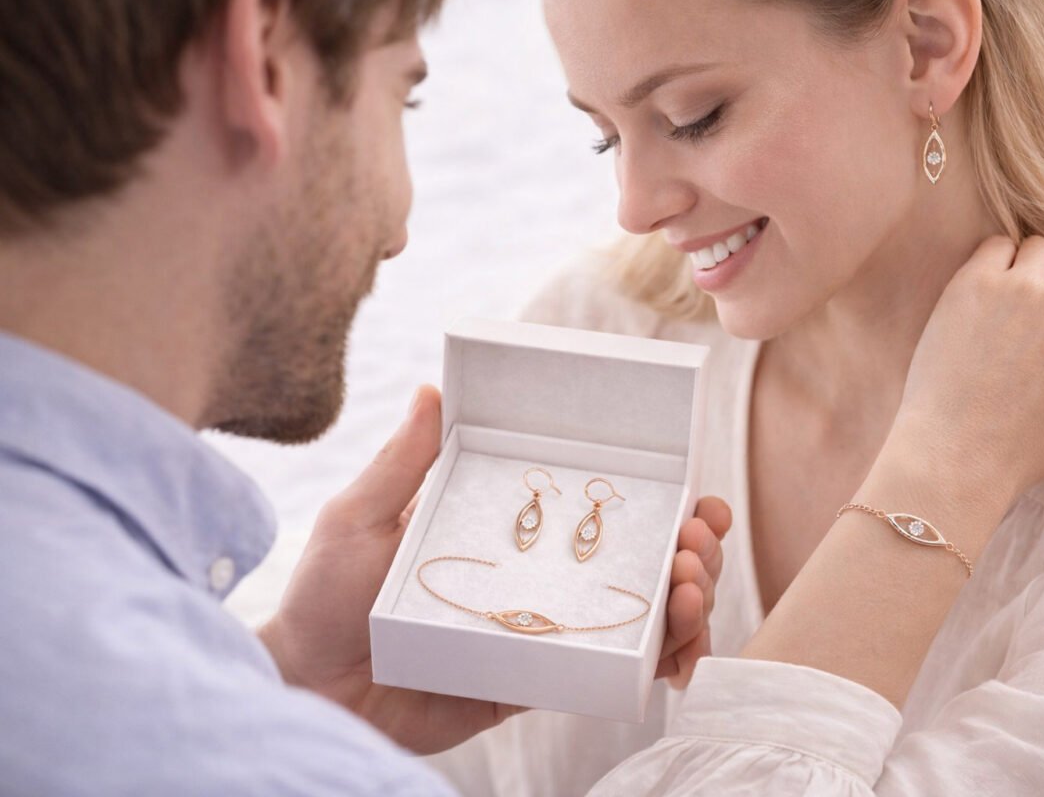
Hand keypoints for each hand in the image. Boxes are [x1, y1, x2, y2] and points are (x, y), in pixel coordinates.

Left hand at [259, 386, 731, 753]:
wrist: (310, 690)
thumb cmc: (326, 598)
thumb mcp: (360, 517)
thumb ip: (402, 463)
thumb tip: (431, 389)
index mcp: (514, 533)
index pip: (603, 510)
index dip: (665, 501)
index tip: (696, 493)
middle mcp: (541, 579)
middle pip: (641, 562)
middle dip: (692, 550)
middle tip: (694, 542)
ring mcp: (547, 633)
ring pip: (643, 619)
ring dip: (690, 606)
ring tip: (689, 592)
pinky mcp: (538, 683)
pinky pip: (613, 677)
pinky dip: (661, 669)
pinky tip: (679, 661)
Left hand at [891, 236, 1043, 508]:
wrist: (958, 451)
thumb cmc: (1030, 450)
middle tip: (1031, 328)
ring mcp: (1023, 286)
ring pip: (1040, 249)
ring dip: (1031, 270)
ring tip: (1008, 310)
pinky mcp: (975, 282)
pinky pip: (995, 246)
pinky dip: (994, 261)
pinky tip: (984, 296)